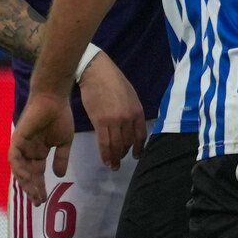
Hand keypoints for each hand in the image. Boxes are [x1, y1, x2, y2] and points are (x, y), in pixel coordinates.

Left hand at [9, 91, 75, 203]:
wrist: (54, 100)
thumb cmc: (60, 118)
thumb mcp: (64, 143)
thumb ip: (61, 159)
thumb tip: (59, 176)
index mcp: (38, 153)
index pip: (37, 174)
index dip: (39, 187)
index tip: (43, 200)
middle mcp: (28, 152)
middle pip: (27, 175)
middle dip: (32, 189)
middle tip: (38, 202)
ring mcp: (22, 146)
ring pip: (19, 169)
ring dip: (25, 182)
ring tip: (34, 194)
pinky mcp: (18, 139)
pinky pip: (15, 157)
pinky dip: (19, 168)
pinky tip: (27, 177)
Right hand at [76, 51, 145, 169]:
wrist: (96, 72)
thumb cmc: (113, 81)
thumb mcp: (130, 96)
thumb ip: (132, 112)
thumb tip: (131, 126)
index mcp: (138, 111)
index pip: (141, 136)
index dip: (139, 148)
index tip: (136, 155)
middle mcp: (128, 119)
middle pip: (128, 142)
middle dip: (124, 153)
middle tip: (120, 160)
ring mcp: (114, 121)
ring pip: (116, 145)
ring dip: (115, 157)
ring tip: (113, 165)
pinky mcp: (100, 122)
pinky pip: (104, 143)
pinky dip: (105, 154)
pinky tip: (105, 160)